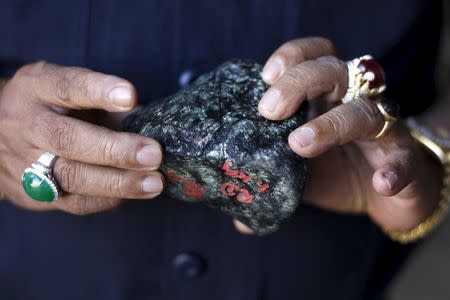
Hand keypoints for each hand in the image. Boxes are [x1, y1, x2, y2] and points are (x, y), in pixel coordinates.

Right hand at [0, 61, 163, 214]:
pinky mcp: (27, 193)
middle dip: (115, 150)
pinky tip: (132, 193)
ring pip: (69, 176)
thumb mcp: (71, 91)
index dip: (98, 91)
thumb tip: (153, 123)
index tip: (129, 95)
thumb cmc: (53, 109)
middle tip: (153, 154)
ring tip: (153, 184)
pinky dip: (107, 198)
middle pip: (67, 139)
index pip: (66, 86)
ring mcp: (20, 162)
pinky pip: (72, 201)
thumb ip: (107, 103)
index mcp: (36, 88)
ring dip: (118, 182)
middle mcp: (24, 123)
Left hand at [235, 38, 441, 233]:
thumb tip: (239, 219)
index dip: (293, 56)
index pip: (314, 57)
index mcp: (326, 97)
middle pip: (334, 70)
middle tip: (270, 110)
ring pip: (364, 111)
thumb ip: (272, 181)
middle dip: (300, 82)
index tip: (266, 75)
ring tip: (301, 144)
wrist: (387, 195)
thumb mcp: (300, 172)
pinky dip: (394, 169)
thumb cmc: (338, 170)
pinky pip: (404, 158)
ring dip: (332, 124)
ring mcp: (382, 129)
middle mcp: (354, 102)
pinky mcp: (404, 158)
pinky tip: (381, 183)